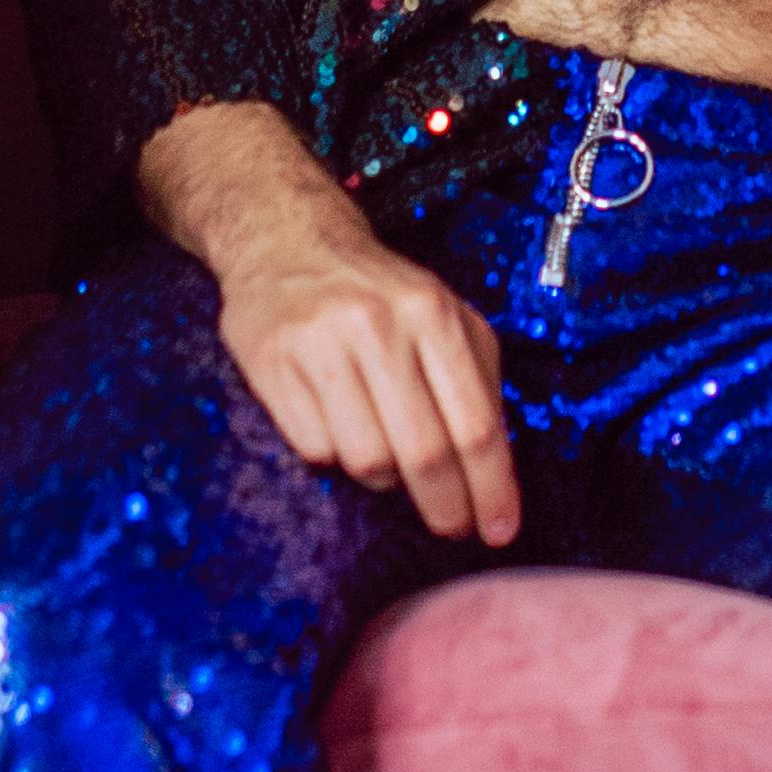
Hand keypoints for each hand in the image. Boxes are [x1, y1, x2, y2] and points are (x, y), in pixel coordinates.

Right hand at [137, 102, 520, 543]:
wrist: (287, 240)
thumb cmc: (379, 291)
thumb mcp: (445, 316)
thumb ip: (477, 380)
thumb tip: (496, 471)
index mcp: (433, 313)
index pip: (475, 425)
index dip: (491, 489)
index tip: (498, 531)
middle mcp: (377, 325)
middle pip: (425, 452)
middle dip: (445, 505)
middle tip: (452, 526)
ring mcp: (321, 343)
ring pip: (367, 460)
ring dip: (381, 475)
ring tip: (381, 447)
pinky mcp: (272, 362)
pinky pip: (315, 448)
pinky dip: (333, 452)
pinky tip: (336, 421)